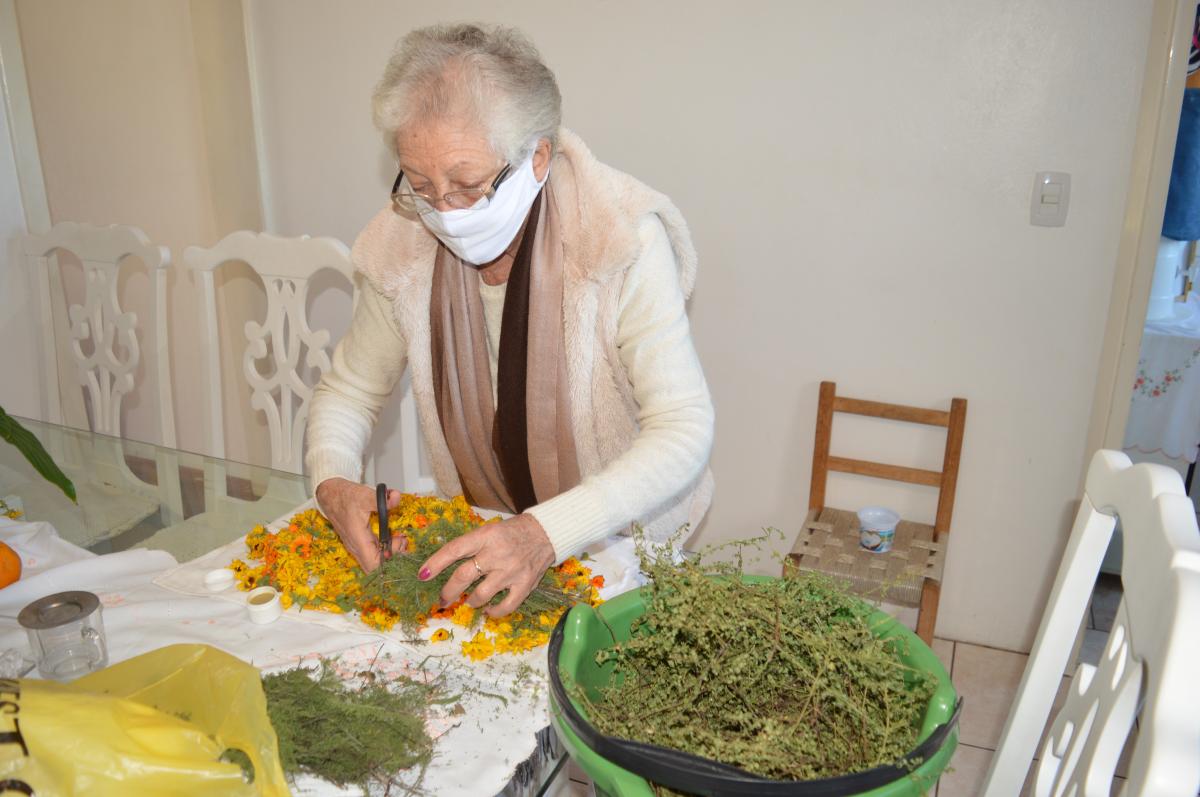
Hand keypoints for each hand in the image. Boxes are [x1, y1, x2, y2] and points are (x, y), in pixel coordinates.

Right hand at [314, 478, 405, 570]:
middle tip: (401, 540)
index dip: (390, 559)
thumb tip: (396, 498)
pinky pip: (373, 554)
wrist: (330, 496)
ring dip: (389, 553)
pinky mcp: (359, 544)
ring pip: (375, 562)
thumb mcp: (364, 495)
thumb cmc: (344, 497)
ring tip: (398, 538)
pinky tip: (392, 536)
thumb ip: (382, 499)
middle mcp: (356, 547)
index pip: (373, 565)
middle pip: (376, 567)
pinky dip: (384, 549)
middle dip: (392, 558)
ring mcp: (357, 547)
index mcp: (358, 540)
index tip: (398, 542)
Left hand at [419, 514, 555, 616]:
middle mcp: (496, 553)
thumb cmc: (512, 532)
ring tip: (469, 602)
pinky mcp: (525, 585)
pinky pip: (505, 607)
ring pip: (480, 595)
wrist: (546, 533)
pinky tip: (488, 610)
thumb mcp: (489, 530)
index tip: (422, 575)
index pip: (454, 550)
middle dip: (448, 592)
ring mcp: (511, 571)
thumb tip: (445, 566)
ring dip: (470, 602)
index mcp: (485, 536)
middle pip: (463, 577)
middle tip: (443, 599)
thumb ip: (471, 546)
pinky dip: (493, 612)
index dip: (436, 563)